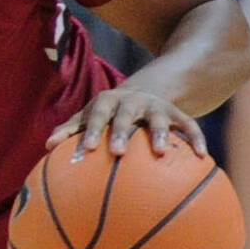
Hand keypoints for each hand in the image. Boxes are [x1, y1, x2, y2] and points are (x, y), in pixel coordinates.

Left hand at [52, 87, 201, 158]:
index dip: (92, 130)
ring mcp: (157, 107)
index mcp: (109, 102)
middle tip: (116, 152)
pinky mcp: (178, 114)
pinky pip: (190, 125)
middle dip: (121, 131)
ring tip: (159, 153)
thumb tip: (46, 146)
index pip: (98, 114)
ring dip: (159, 133)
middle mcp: (133, 102)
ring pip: (160, 118)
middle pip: (126, 114)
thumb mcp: (91, 116)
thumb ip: (71, 130)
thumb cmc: (109, 113)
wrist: (146, 91)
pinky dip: (196, 139)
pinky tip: (202, 157)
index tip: (85, 150)